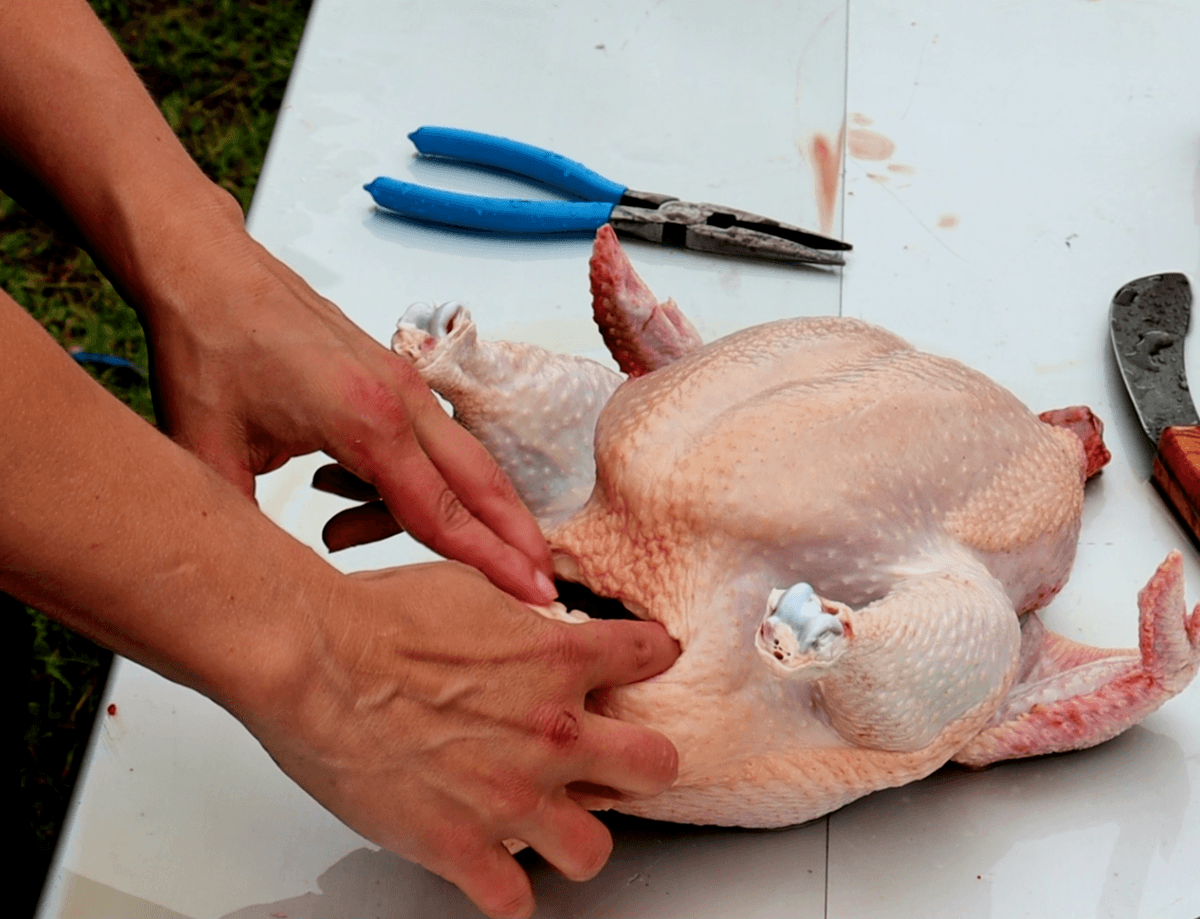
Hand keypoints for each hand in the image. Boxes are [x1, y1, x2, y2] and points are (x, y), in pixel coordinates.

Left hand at [140, 197, 554, 602]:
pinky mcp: (392, 378)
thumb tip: (255, 588)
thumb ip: (241, 528)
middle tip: (544, 587)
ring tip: (344, 533)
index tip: (533, 595)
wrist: (205, 268)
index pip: (442, 512)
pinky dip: (403, 481)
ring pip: (454, 464)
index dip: (489, 563)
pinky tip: (338, 491)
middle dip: (514, 538)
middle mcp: (400, 399)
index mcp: (365, 420)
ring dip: (433, 511)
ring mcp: (402, 384)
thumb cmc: (209, 342)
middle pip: (481, 482)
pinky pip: (424, 444)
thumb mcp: (208, 451)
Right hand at [245, 562, 679, 918]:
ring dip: (577, 837)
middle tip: (615, 759)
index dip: (649, 656)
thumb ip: (520, 613)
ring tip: (554, 824)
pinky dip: (504, 890)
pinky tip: (492, 868)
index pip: (647, 655)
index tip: (643, 662)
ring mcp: (510, 796)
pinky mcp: (459, 846)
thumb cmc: (376, 619)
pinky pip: (512, 902)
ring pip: (595, 851)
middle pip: (655, 765)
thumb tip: (531, 617)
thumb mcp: (470, 587)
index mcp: (558, 660)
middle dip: (640, 761)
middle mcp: (551, 731)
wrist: (313, 661)